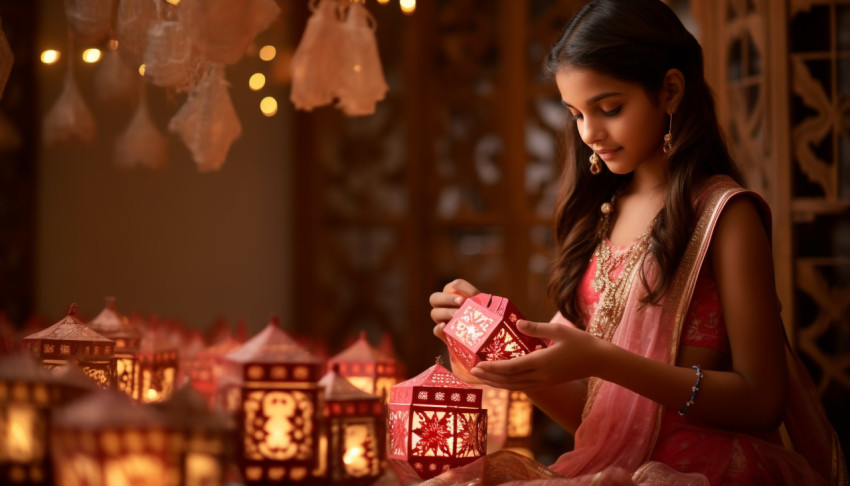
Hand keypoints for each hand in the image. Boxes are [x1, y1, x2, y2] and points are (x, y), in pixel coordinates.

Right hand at [429, 279, 479, 343]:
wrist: (489, 337)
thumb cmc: (484, 316)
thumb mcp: (482, 304)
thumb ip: (472, 295)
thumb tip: (459, 289)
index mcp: (453, 297)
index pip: (449, 287)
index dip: (458, 287)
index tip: (467, 293)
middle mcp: (445, 307)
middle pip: (435, 298)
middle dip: (448, 298)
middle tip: (461, 302)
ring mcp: (442, 321)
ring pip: (434, 313)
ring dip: (446, 312)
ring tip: (458, 315)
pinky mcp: (445, 335)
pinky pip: (436, 331)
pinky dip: (439, 328)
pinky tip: (445, 326)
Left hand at [469, 319, 601, 389]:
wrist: (599, 361)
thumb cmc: (581, 342)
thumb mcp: (559, 330)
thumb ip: (536, 328)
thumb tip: (517, 323)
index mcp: (542, 361)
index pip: (512, 367)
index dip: (493, 367)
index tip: (478, 364)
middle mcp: (541, 375)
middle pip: (509, 380)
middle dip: (489, 376)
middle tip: (472, 370)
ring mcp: (544, 381)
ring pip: (515, 386)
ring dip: (497, 382)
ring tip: (482, 377)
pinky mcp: (547, 383)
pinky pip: (523, 386)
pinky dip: (509, 384)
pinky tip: (501, 380)